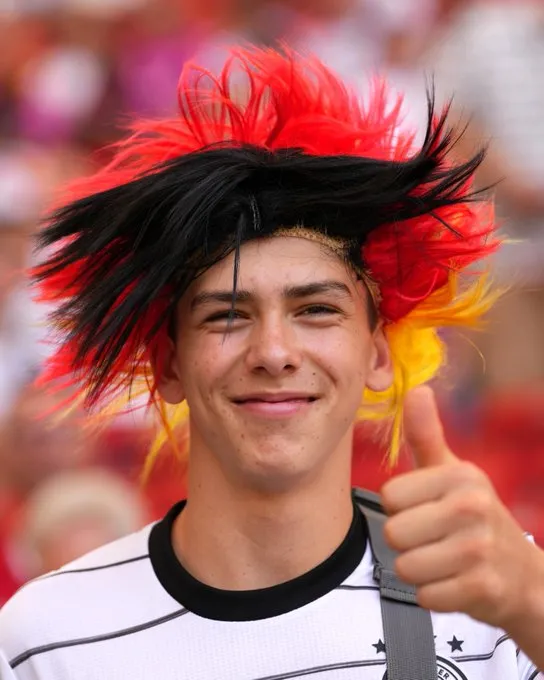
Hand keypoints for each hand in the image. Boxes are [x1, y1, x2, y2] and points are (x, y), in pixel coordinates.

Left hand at [380, 386, 541, 630]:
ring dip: (418, 570)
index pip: (390, 496)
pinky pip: (424, 596)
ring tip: (443, 560)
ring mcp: (478, 550)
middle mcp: (472, 507)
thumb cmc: (472, 514)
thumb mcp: (451, 472)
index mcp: (460, 475)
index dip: (401, 508)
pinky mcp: (481, 589)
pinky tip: (454, 582)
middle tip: (434, 539)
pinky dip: (434, 595)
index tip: (425, 509)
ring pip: (405, 567)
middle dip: (408, 542)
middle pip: (394, 533)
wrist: (521, 573)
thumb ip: (425, 434)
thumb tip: (416, 388)